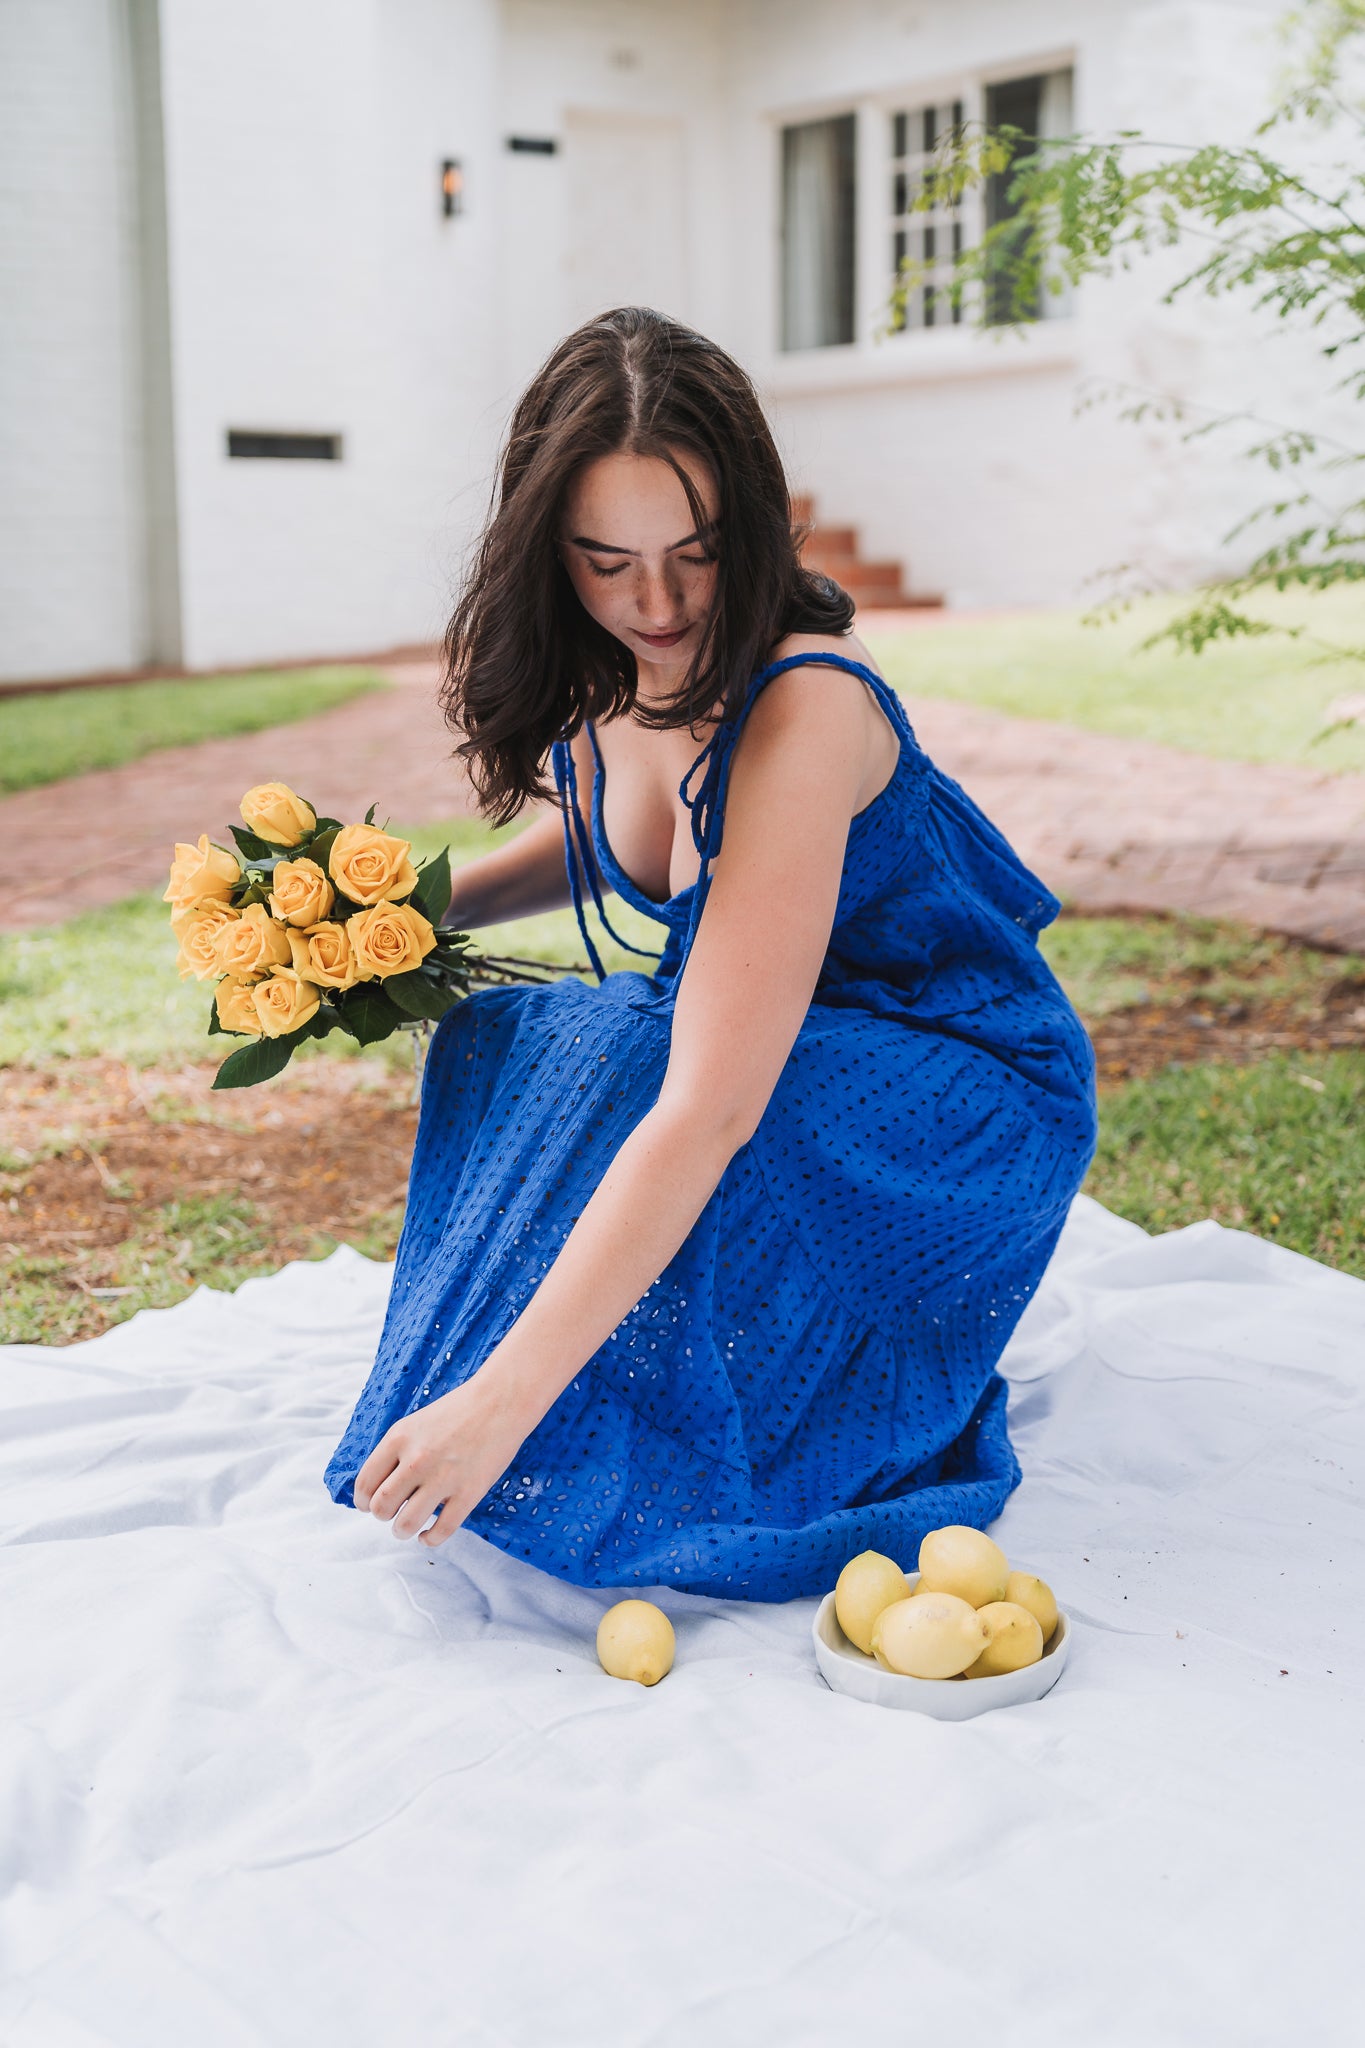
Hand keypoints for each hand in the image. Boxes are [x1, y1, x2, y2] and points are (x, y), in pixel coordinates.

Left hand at [353, 1375, 530, 1548]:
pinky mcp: (468, 1493)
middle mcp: (416, 1460)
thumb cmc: (459, 1410)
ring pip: (406, 1524)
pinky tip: (429, 1535)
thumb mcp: (416, 1423)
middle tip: (393, 1513)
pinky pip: (441, 1530)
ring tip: (407, 1527)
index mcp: (399, 1439)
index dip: (364, 1501)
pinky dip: (430, 1540)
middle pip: (381, 1507)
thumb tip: (380, 1487)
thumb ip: (396, 1452)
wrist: (501, 1401)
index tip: (370, 1505)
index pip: (365, 1484)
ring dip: (402, 1531)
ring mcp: (443, 1478)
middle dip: (383, 1516)